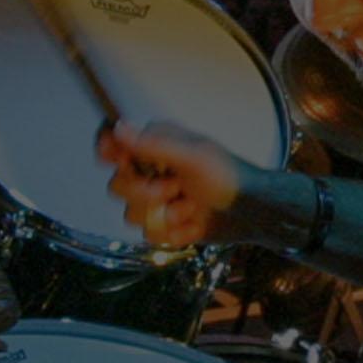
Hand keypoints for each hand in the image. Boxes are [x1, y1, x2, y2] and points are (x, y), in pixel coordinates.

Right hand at [96, 119, 247, 247]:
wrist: (252, 213)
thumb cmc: (230, 178)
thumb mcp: (193, 157)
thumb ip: (153, 145)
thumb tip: (119, 128)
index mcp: (156, 145)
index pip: (113, 143)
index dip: (110, 153)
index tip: (121, 163)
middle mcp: (152, 170)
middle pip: (117, 184)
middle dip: (146, 193)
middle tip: (174, 188)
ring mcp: (157, 199)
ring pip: (131, 214)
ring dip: (164, 216)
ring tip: (190, 208)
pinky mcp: (165, 223)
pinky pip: (149, 234)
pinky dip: (174, 233)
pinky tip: (193, 224)